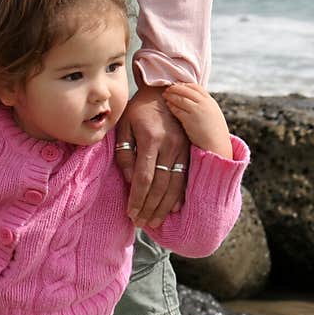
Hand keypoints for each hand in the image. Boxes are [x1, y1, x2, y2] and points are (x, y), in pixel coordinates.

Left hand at [114, 85, 189, 228]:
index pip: (144, 177)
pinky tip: (172, 209)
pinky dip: (179, 196)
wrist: (165, 91)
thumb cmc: (138, 110)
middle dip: (150, 208)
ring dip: (164, 207)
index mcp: (151, 138)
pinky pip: (186, 178)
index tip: (130, 213)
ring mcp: (184, 148)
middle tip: (140, 223)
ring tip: (154, 222)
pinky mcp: (190, 151)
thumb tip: (129, 180)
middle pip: (161, 186)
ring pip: (175, 185)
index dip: (137, 198)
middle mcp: (171, 145)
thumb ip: (124, 153)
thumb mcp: (123, 125)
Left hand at [163, 83, 232, 158]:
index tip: (178, 85)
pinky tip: (168, 105)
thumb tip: (194, 100)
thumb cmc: (214, 132)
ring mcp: (197, 111)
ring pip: (181, 98)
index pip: (196, 87)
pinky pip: (178, 109)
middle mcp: (205, 104)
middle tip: (168, 89)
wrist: (217, 145)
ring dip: (171, 95)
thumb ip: (204, 106)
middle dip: (176, 88)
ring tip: (165, 95)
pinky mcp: (189, 120)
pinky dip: (172, 106)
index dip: (185, 85)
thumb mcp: (213, 114)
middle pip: (187, 90)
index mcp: (211, 102)